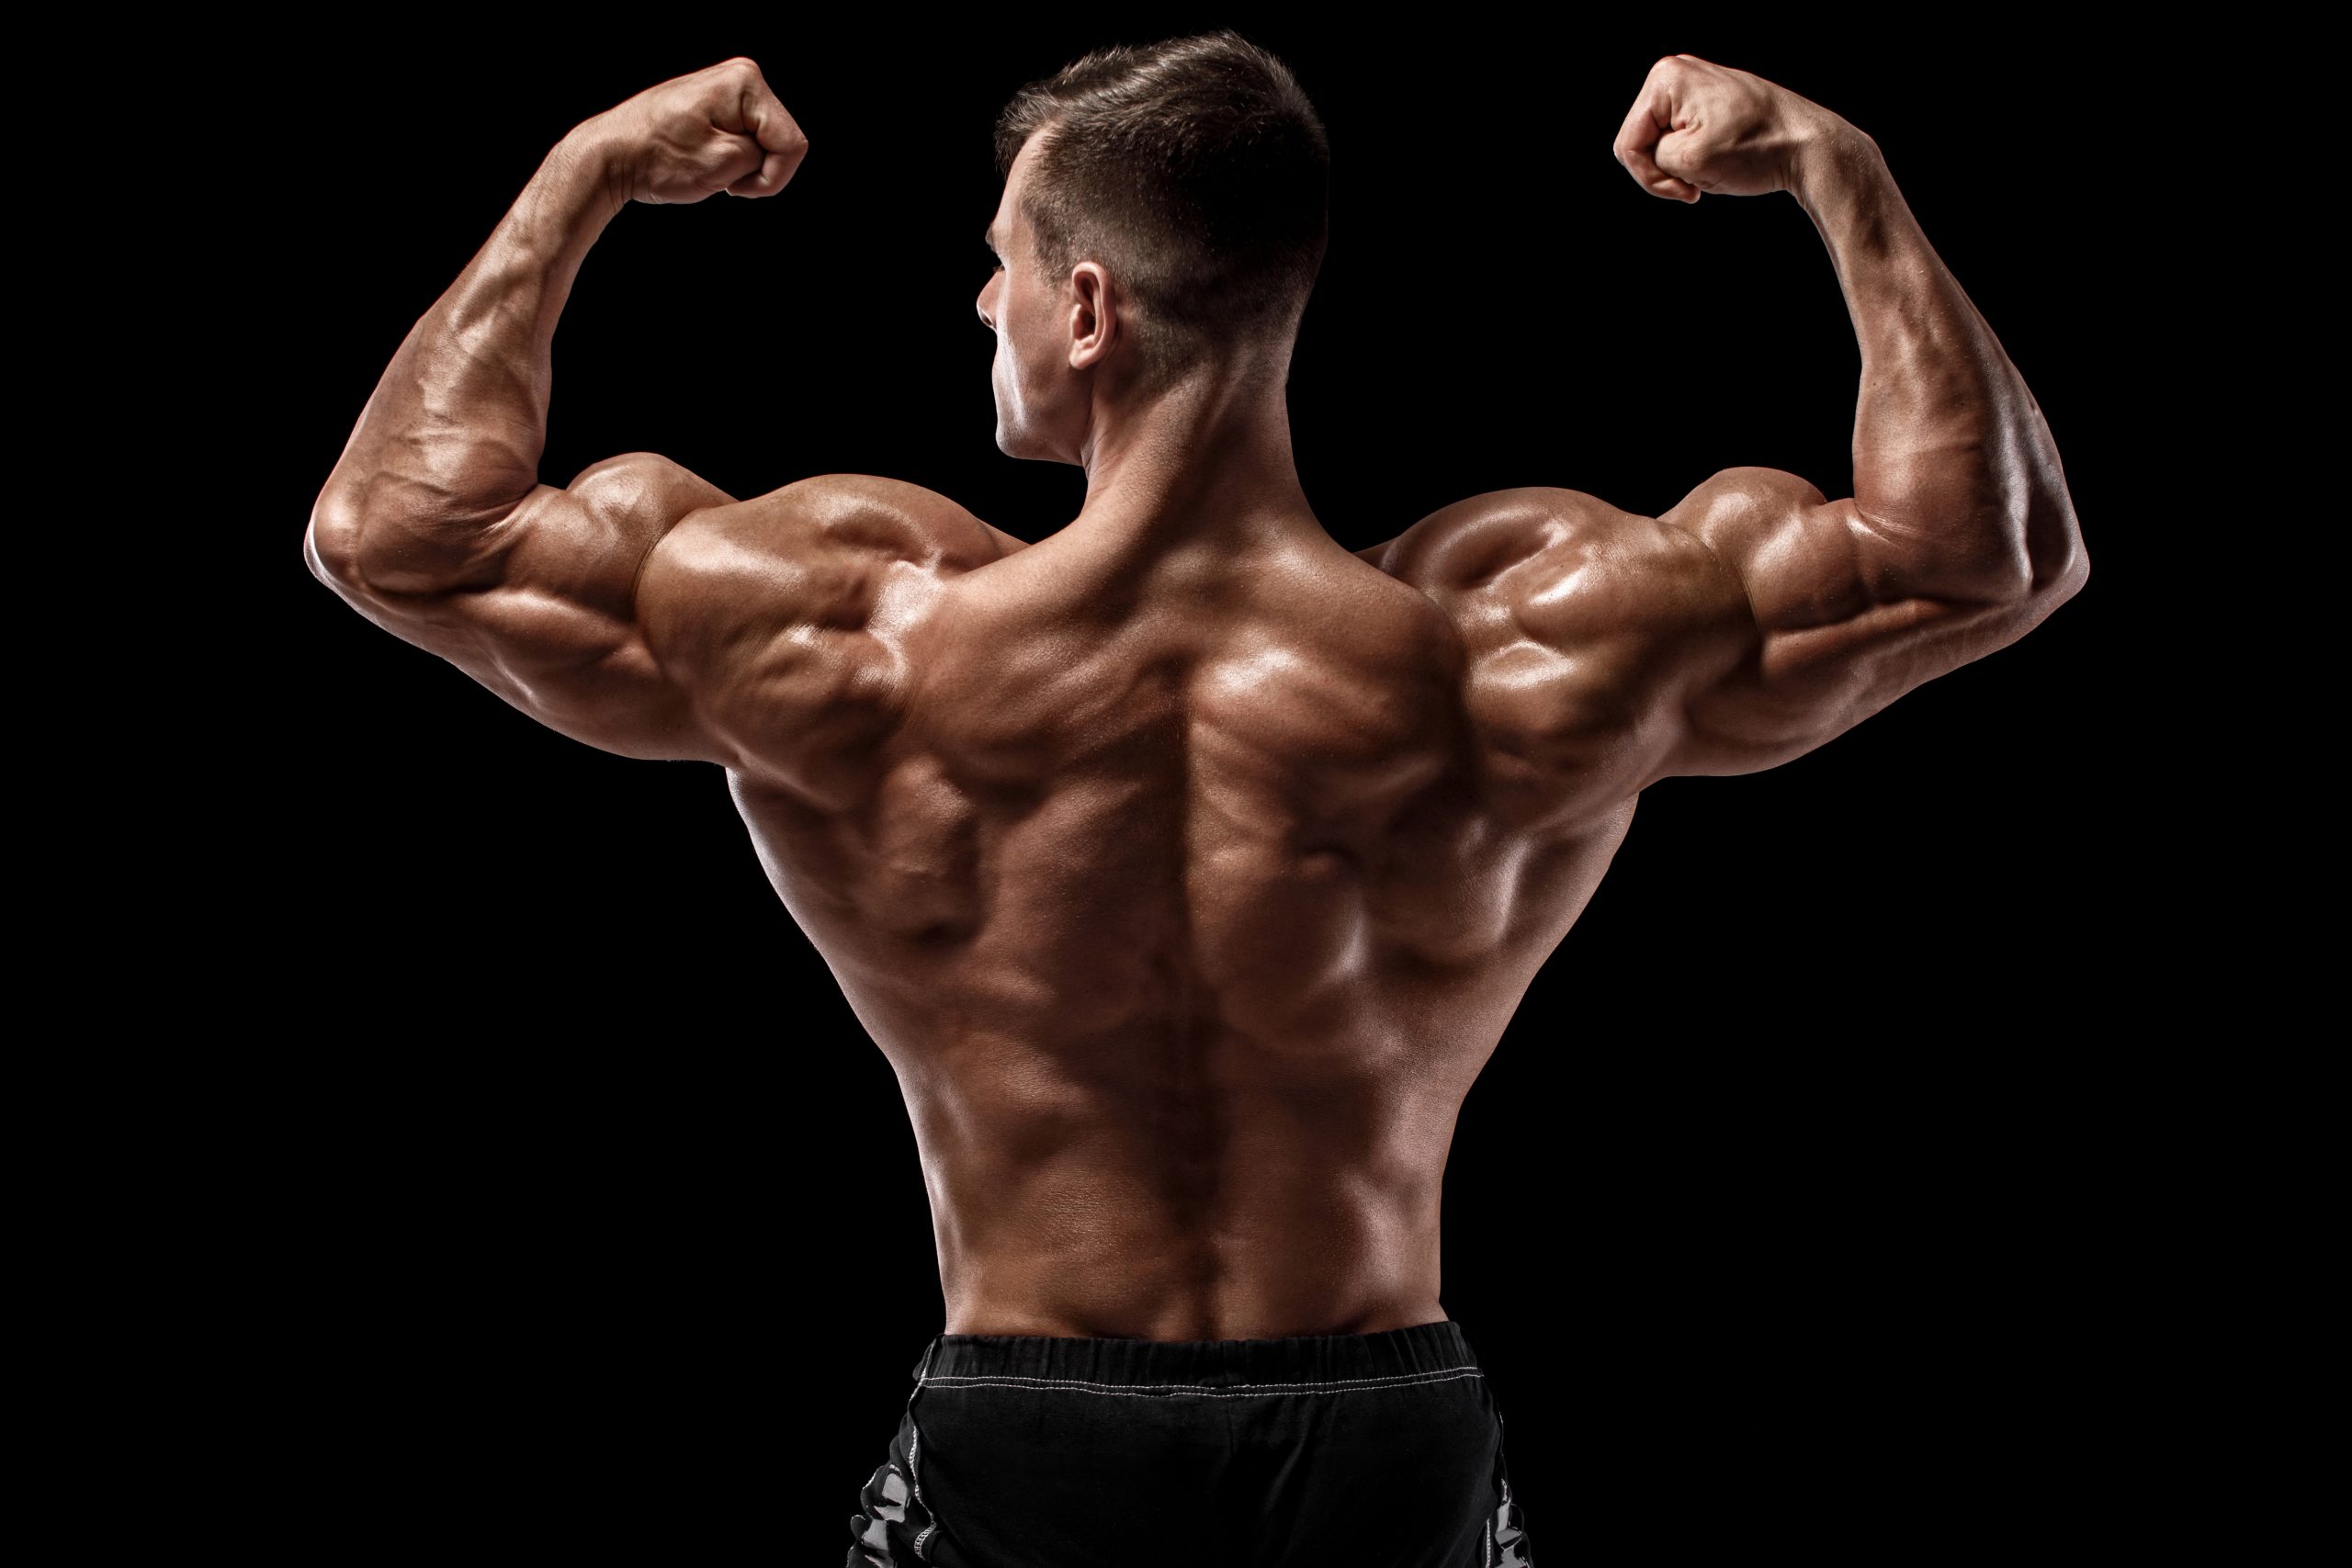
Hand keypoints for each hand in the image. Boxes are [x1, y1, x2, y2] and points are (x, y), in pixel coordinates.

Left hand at [579, 57, 808, 204]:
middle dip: (756, 169)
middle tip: (716, 175)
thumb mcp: (724, 164)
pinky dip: (729, 158)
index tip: (734, 187)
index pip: (791, 144)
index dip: (771, 177)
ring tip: (704, 165)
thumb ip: (763, 157)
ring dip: (741, 166)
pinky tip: (701, 158)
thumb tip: (763, 151)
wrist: (609, 154)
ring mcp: (726, 88)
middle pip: (780, 141)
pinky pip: (744, 140)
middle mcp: (739, 76)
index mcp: (745, 82)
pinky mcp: (716, 104)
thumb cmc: (658, 158)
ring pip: (763, 145)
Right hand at [1611, 54, 1840, 202]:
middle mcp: (1677, 73)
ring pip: (1661, 144)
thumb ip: (1650, 157)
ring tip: (1716, 168)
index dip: (1649, 178)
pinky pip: (1682, 139)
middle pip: (1640, 141)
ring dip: (1683, 167)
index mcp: (1666, 79)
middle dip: (1666, 170)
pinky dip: (1697, 159)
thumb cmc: (1757, 149)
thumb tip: (1652, 150)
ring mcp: (1695, 84)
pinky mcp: (1710, 100)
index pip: (1627, 144)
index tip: (1685, 193)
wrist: (1809, 143)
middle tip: (1698, 185)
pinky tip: (1724, 160)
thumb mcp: (1689, 161)